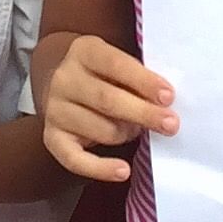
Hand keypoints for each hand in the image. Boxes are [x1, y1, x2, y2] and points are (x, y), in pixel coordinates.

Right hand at [40, 36, 172, 183]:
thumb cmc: (103, 75)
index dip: (143, 81)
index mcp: (84, 51)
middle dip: (143, 113)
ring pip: (101, 130)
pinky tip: (122, 170)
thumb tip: (164, 102)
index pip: (115, 64)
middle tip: (171, 124)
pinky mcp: (52, 137)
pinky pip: (76, 160)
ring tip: (136, 130)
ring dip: (126, 134)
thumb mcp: (117, 64)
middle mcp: (64, 78)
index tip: (168, 96)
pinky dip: (101, 169)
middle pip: (107, 99)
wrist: (63, 84)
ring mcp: (55, 109)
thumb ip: (136, 77)